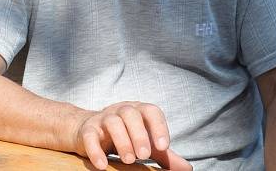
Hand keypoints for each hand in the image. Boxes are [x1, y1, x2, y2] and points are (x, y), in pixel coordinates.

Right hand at [74, 101, 191, 170]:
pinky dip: (95, 150)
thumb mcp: (145, 143)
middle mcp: (120, 110)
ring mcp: (102, 118)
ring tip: (128, 160)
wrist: (89, 131)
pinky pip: (90, 136)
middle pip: (130, 114)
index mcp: (138, 111)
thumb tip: (187, 168)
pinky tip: (103, 165)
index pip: (151, 111)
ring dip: (121, 141)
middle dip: (139, 134)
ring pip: (112, 122)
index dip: (158, 126)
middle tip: (143, 155)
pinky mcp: (87, 130)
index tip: (163, 146)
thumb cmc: (124, 136)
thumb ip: (164, 155)